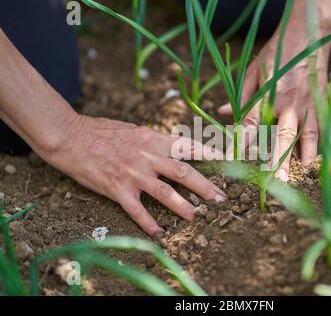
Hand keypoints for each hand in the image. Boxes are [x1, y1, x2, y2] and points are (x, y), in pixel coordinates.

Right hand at [41, 115, 225, 235]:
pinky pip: (136, 210)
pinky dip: (148, 223)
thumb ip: (155, 141)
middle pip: (183, 172)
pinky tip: (158, 233)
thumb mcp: (135, 130)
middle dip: (204, 186)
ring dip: (182, 207)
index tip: (227, 161)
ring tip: (195, 218)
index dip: (210, 153)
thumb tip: (173, 148)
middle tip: (220, 199)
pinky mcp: (116, 189)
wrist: (70, 136)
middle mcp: (147, 156)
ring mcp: (132, 174)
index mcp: (153, 139)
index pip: (188, 146)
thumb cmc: (103, 131)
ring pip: (164, 193)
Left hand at [218, 0, 330, 181]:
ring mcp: (306, 105)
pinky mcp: (320, 104)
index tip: (230, 160)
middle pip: (279, 136)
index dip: (240, 143)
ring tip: (293, 178)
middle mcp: (287, 103)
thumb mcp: (252, 71)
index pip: (251, 124)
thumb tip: (222, 113)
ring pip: (301, 136)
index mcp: (267, 94)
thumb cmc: (276, 54)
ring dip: (297, 158)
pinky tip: (312, 162)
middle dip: (274, 161)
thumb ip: (240, 96)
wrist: (308, 37)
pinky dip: (317, 146)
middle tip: (270, 182)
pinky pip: (320, 129)